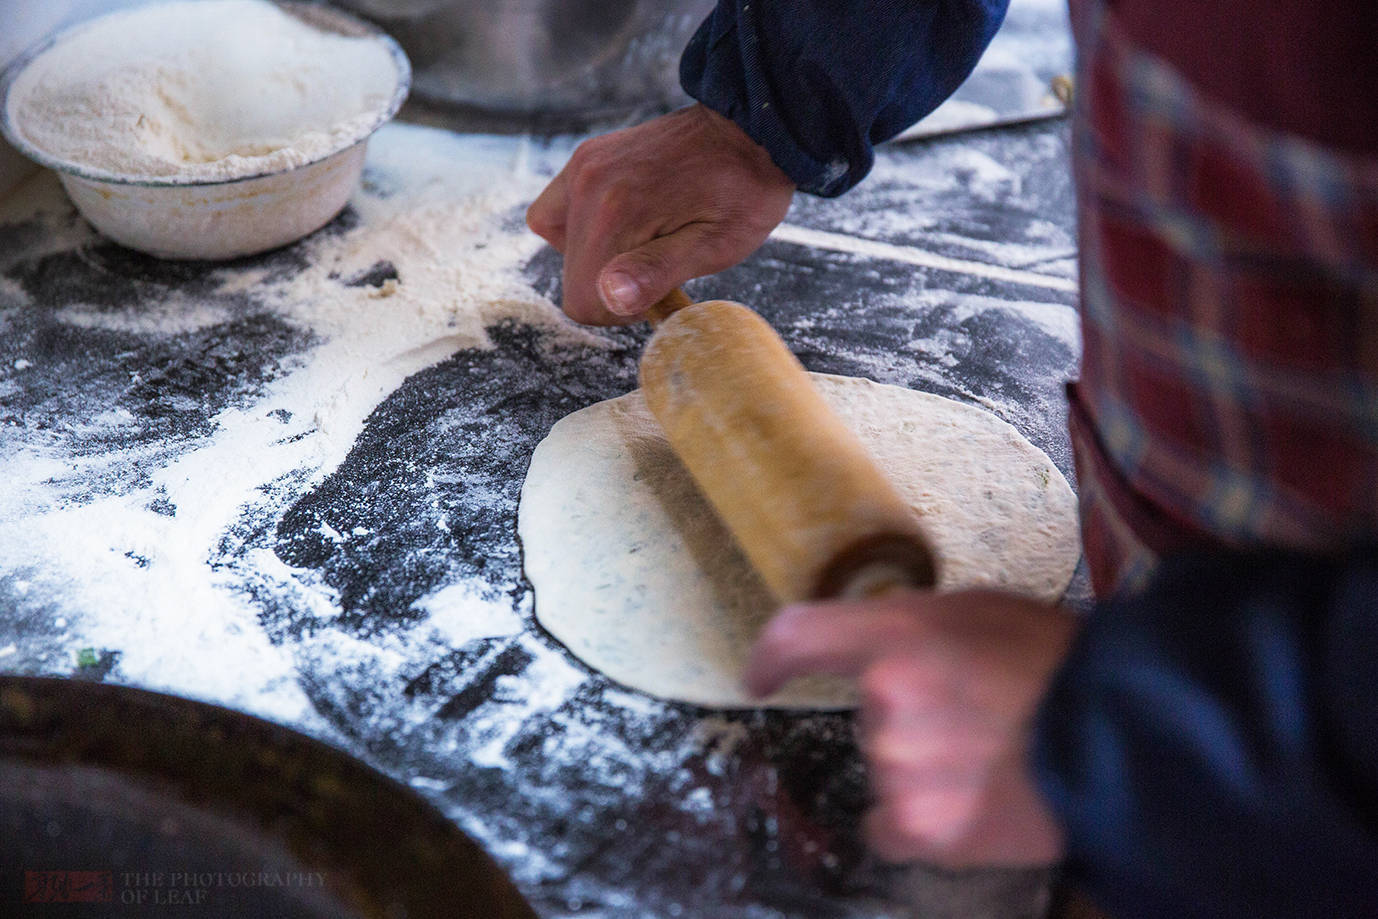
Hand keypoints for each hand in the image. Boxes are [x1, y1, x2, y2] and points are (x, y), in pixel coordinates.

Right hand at [526, 104, 795, 324]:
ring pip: (562, 245)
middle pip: (572, 276)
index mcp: (617, 213)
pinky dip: (585, 228)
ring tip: (645, 240)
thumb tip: (610, 296)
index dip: (620, 309)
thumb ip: (657, 272)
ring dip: (598, 256)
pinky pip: (559, 210)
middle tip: (660, 261)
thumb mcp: (715, 245)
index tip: (656, 290)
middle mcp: (588, 185)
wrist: (748, 130)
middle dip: (611, 282)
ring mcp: (584, 166)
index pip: (583, 300)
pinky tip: (623, 222)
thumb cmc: (743, 193)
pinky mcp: (586, 157)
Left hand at [745, 590, 1077, 868]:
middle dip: (908, 712)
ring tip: (993, 755)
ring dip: (925, 764)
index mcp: (894, 639)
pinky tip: (973, 801)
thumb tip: (882, 644)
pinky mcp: (924, 830)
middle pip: (870, 712)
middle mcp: (884, 706)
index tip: (759, 679)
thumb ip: (912, 625)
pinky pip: (894, 826)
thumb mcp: (979, 610)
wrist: (1125, 737)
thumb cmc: (1058, 662)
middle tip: (974, 713)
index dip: (770, 658)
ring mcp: (900, 773)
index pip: (797, 638)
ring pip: (889, 767)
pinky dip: (922, 819)